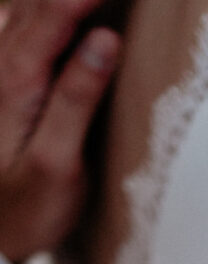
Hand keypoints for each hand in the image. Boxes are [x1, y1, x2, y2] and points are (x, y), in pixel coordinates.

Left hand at [0, 0, 119, 263]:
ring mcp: (0, 68)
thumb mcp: (60, 162)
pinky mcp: (5, 80)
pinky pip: (21, 25)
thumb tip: (106, 39)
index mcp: (19, 78)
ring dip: (64, 1)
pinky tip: (62, 18)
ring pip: (28, 7)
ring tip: (100, 1)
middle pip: (43, 1)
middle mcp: (3, 62)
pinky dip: (47, 13)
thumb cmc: (29, 208)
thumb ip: (78, 97)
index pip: (58, 9)